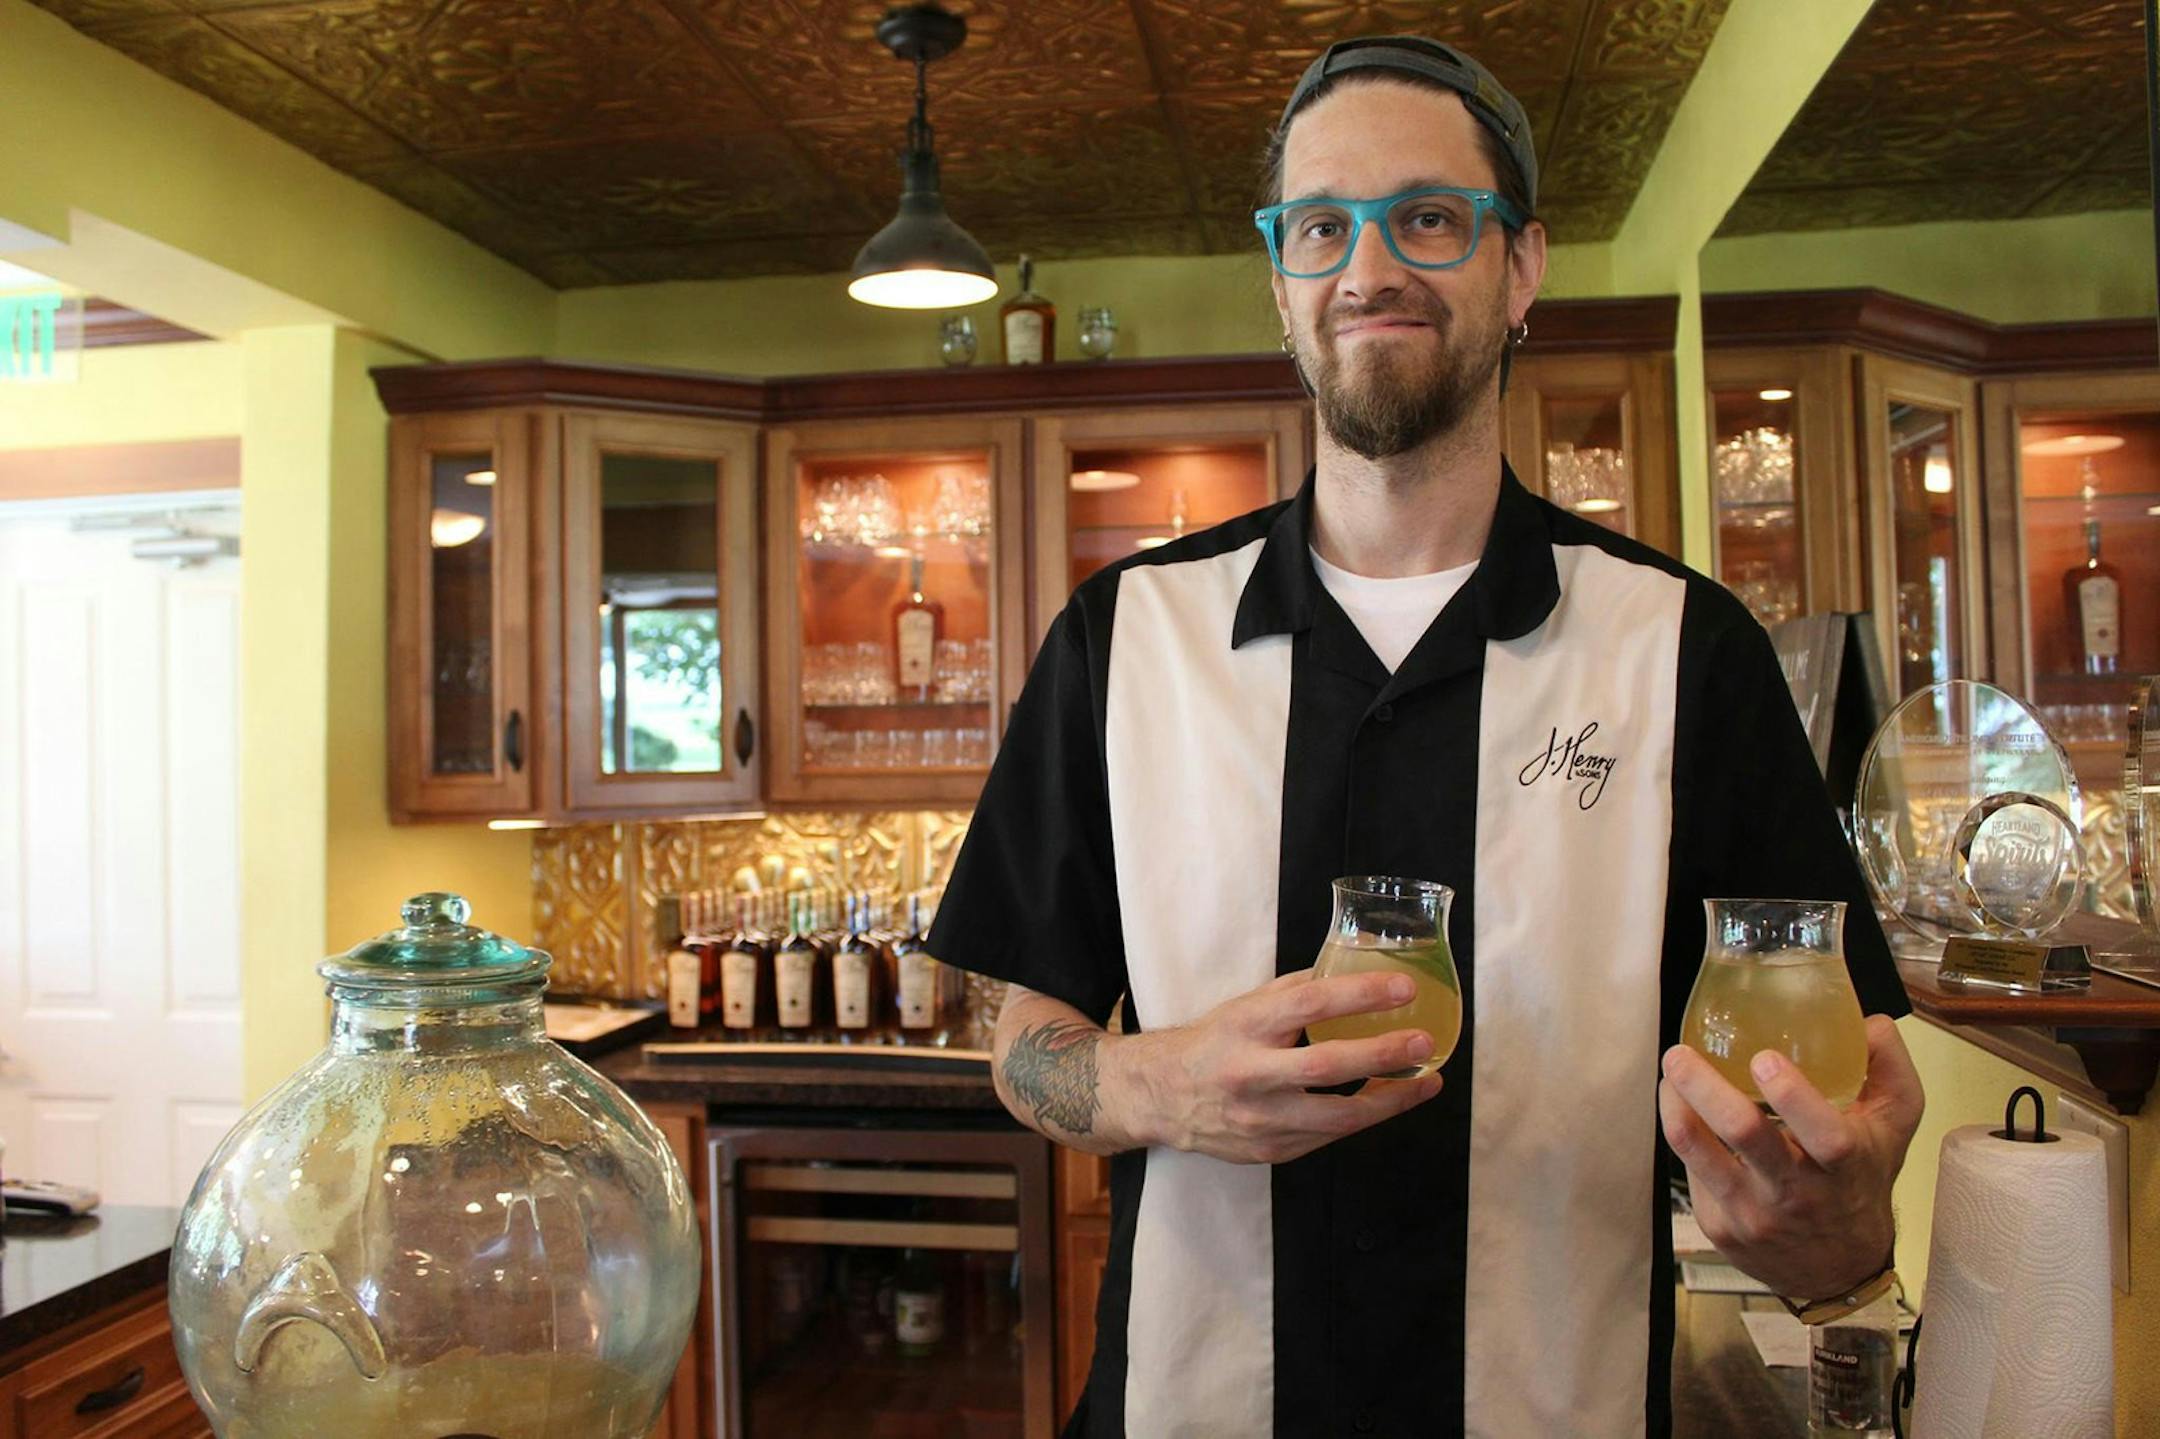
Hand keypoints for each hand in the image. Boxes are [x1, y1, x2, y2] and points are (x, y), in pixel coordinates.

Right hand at [1122, 968, 1444, 1164]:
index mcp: (1246, 1025)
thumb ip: (1298, 991)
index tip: (1404, 988)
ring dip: (1389, 1100)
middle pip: (1326, 1067)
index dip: (1360, 995)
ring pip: (1336, 1117)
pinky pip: (1326, 1136)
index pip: (1309, 1004)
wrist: (1160, 1096)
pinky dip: (1361, 1119)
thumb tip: (1355, 967)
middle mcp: (1250, 1073)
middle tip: (1425, 1042)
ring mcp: (1259, 1119)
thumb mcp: (1246, 1006)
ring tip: (1426, 1082)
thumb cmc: (1214, 1042)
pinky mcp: (1268, 1150)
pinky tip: (1386, 1102)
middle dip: (1383, 1055)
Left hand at [1658, 1014, 1924, 1299]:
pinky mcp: (1719, 1228)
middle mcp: (1798, 1194)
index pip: (1825, 1135)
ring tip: (1670, 1075)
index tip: (1764, 1058)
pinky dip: (1685, 1136)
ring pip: (1699, 1154)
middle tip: (1679, 1053)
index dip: (1794, 1096)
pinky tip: (1683, 1112)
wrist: (1839, 1271)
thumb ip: (1889, 1070)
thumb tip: (1870, 1019)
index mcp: (1845, 1166)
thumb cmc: (1862, 1181)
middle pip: (1744, 1135)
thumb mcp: (1894, 1130)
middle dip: (1705, 1088)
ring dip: (1676, 1107)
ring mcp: (1754, 1214)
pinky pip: (1692, 1174)